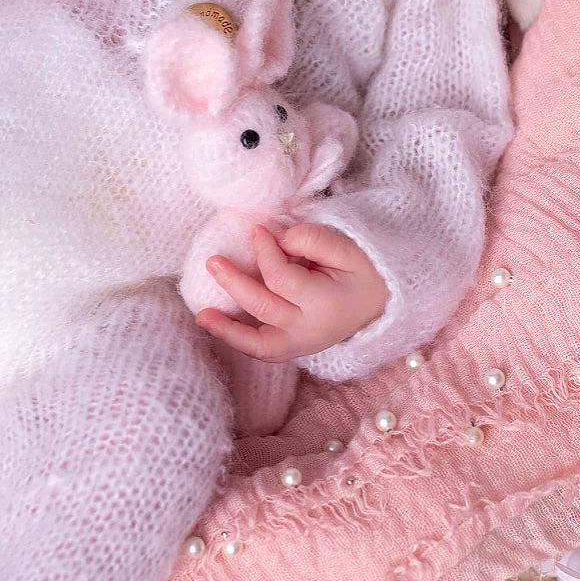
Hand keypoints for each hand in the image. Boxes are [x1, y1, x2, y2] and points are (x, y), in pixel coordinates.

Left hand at [197, 221, 388, 361]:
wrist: (378, 303)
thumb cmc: (361, 271)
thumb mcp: (346, 248)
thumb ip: (313, 240)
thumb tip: (277, 240)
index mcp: (325, 303)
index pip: (282, 278)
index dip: (264, 251)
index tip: (256, 230)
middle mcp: (310, 329)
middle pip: (264, 307)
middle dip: (235, 283)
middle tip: (213, 260)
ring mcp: (300, 344)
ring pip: (258, 343)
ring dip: (227, 329)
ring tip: (202, 315)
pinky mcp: (290, 349)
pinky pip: (260, 350)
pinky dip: (237, 340)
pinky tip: (213, 325)